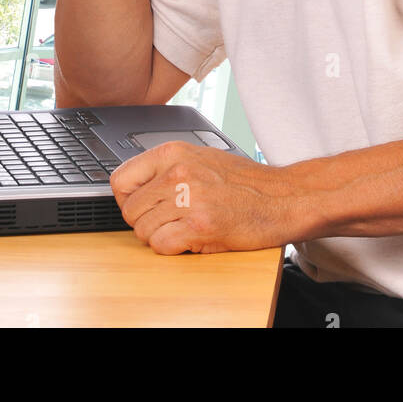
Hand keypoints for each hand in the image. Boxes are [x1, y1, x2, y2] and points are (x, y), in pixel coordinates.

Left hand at [109, 140, 298, 253]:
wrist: (281, 196)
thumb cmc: (245, 181)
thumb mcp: (201, 158)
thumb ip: (168, 168)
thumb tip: (136, 185)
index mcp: (174, 152)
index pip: (120, 179)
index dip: (126, 199)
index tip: (139, 206)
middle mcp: (178, 172)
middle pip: (130, 210)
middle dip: (144, 222)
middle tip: (166, 222)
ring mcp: (189, 198)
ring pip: (143, 231)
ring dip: (159, 237)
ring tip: (181, 230)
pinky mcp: (201, 225)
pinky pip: (162, 245)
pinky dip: (172, 249)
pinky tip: (190, 239)